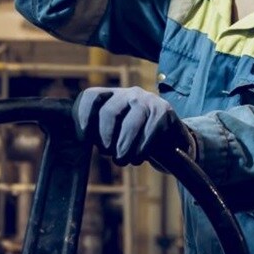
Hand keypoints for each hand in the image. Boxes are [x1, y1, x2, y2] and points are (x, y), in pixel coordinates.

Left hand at [73, 86, 193, 165]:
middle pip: (109, 111)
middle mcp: (129, 93)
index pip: (92, 97)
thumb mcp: (115, 134)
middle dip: (106, 138)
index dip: (83, 116)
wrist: (173, 142)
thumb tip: (80, 142)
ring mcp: (148, 100)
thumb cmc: (136, 140)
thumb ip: (98, 134)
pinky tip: (139, 158)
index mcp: (112, 96)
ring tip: (123, 160)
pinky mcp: (164, 111)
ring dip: (124, 147)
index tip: (83, 138)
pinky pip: (149, 132)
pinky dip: (141, 149)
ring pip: (130, 124)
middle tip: (107, 153)